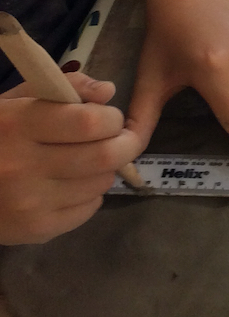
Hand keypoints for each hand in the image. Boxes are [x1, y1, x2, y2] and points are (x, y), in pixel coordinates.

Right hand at [0, 74, 140, 242]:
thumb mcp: (15, 101)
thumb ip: (63, 87)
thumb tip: (108, 92)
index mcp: (18, 125)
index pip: (90, 122)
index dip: (111, 118)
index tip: (108, 117)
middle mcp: (24, 166)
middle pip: (105, 156)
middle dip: (123, 143)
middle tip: (117, 138)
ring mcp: (31, 203)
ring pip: (101, 183)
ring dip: (105, 169)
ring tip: (85, 160)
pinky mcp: (37, 230)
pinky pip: (89, 209)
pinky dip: (90, 194)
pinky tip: (69, 185)